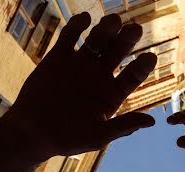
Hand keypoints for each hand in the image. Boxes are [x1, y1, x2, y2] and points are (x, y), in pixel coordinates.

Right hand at [2, 12, 156, 158]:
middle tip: (135, 29)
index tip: (150, 57)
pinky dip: (77, 26)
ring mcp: (80, 64)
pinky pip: (70, 36)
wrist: (32, 133)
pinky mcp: (58, 56)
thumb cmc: (67, 139)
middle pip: (118, 52)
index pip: (132, 75)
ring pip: (97, 40)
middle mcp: (99, 76)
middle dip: (127, 40)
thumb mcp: (98, 135)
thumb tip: (152, 121)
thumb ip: (123, 126)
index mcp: (112, 94)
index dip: (142, 66)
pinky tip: (85, 19)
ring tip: (114, 21)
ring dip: (107, 29)